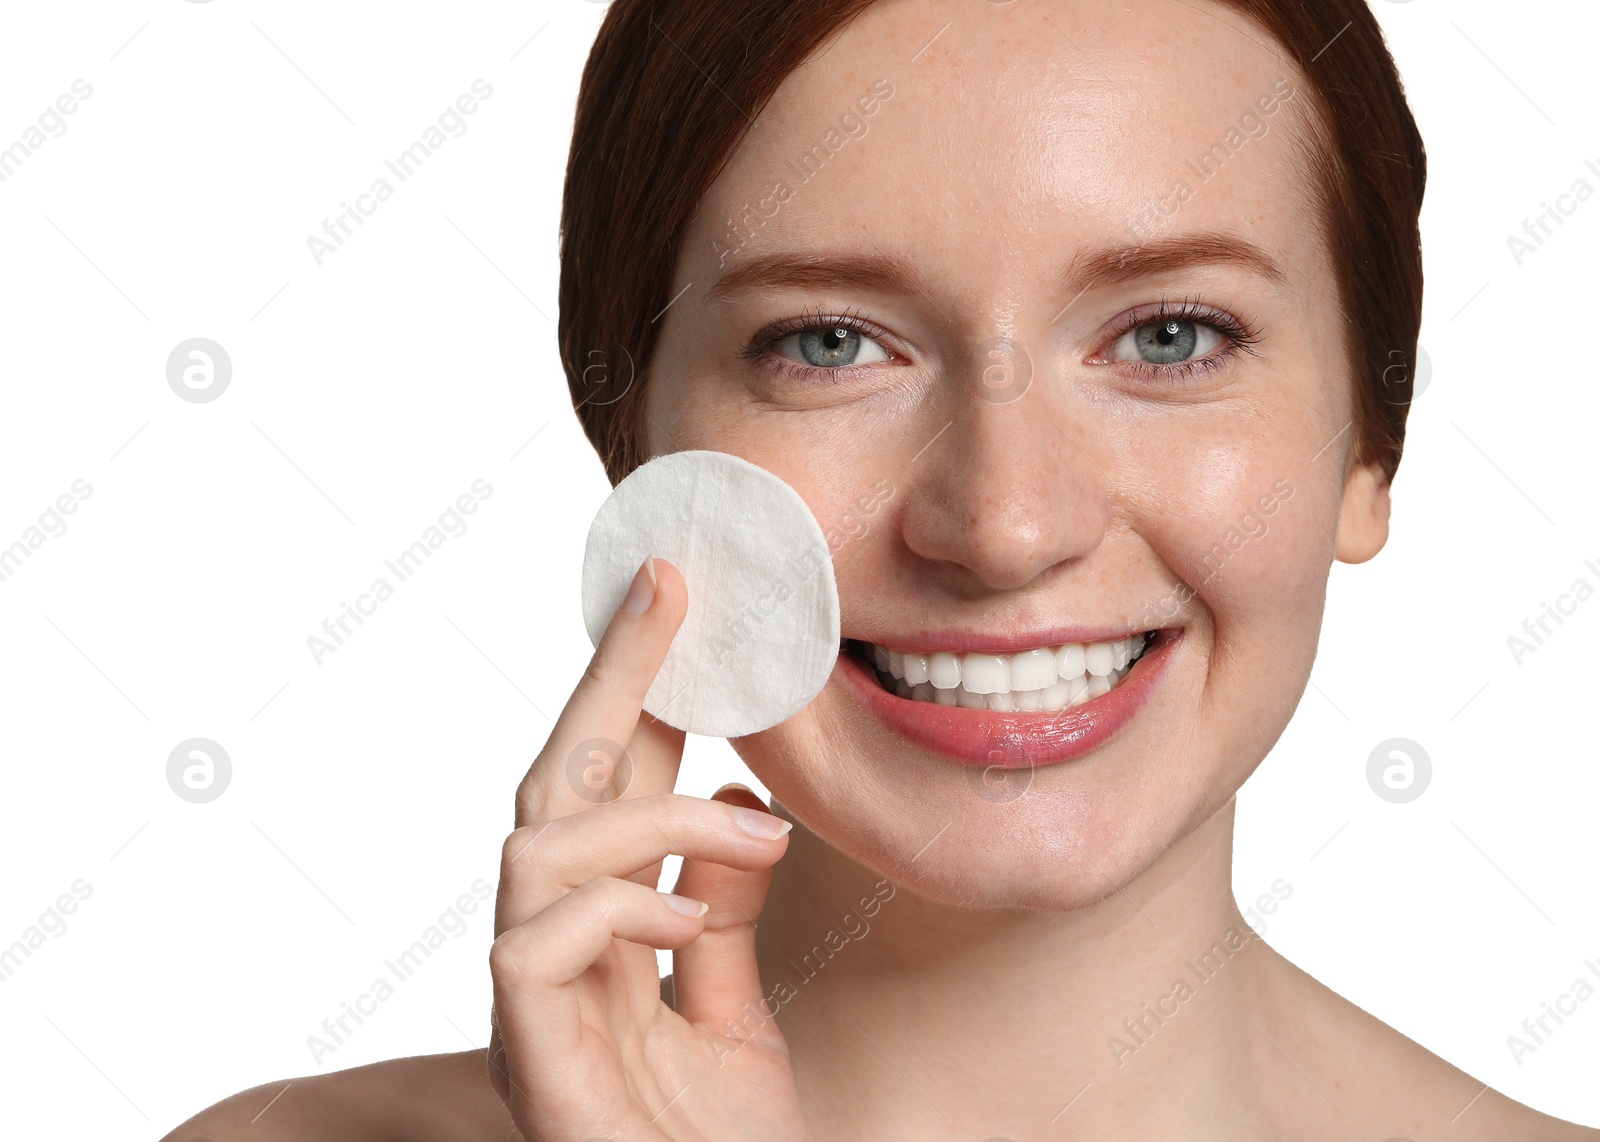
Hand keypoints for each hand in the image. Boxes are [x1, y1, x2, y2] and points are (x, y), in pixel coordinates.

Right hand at [486, 556, 809, 1140]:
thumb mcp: (731, 1011)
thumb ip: (715, 912)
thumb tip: (733, 811)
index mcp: (599, 924)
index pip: (607, 780)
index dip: (636, 686)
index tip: (679, 598)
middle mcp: (551, 945)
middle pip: (555, 777)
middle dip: (612, 674)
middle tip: (670, 588)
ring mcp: (529, 1000)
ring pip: (535, 842)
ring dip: (648, 813)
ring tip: (751, 830)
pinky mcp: (528, 1057)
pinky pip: (534, 945)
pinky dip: (618, 909)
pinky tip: (689, 919)